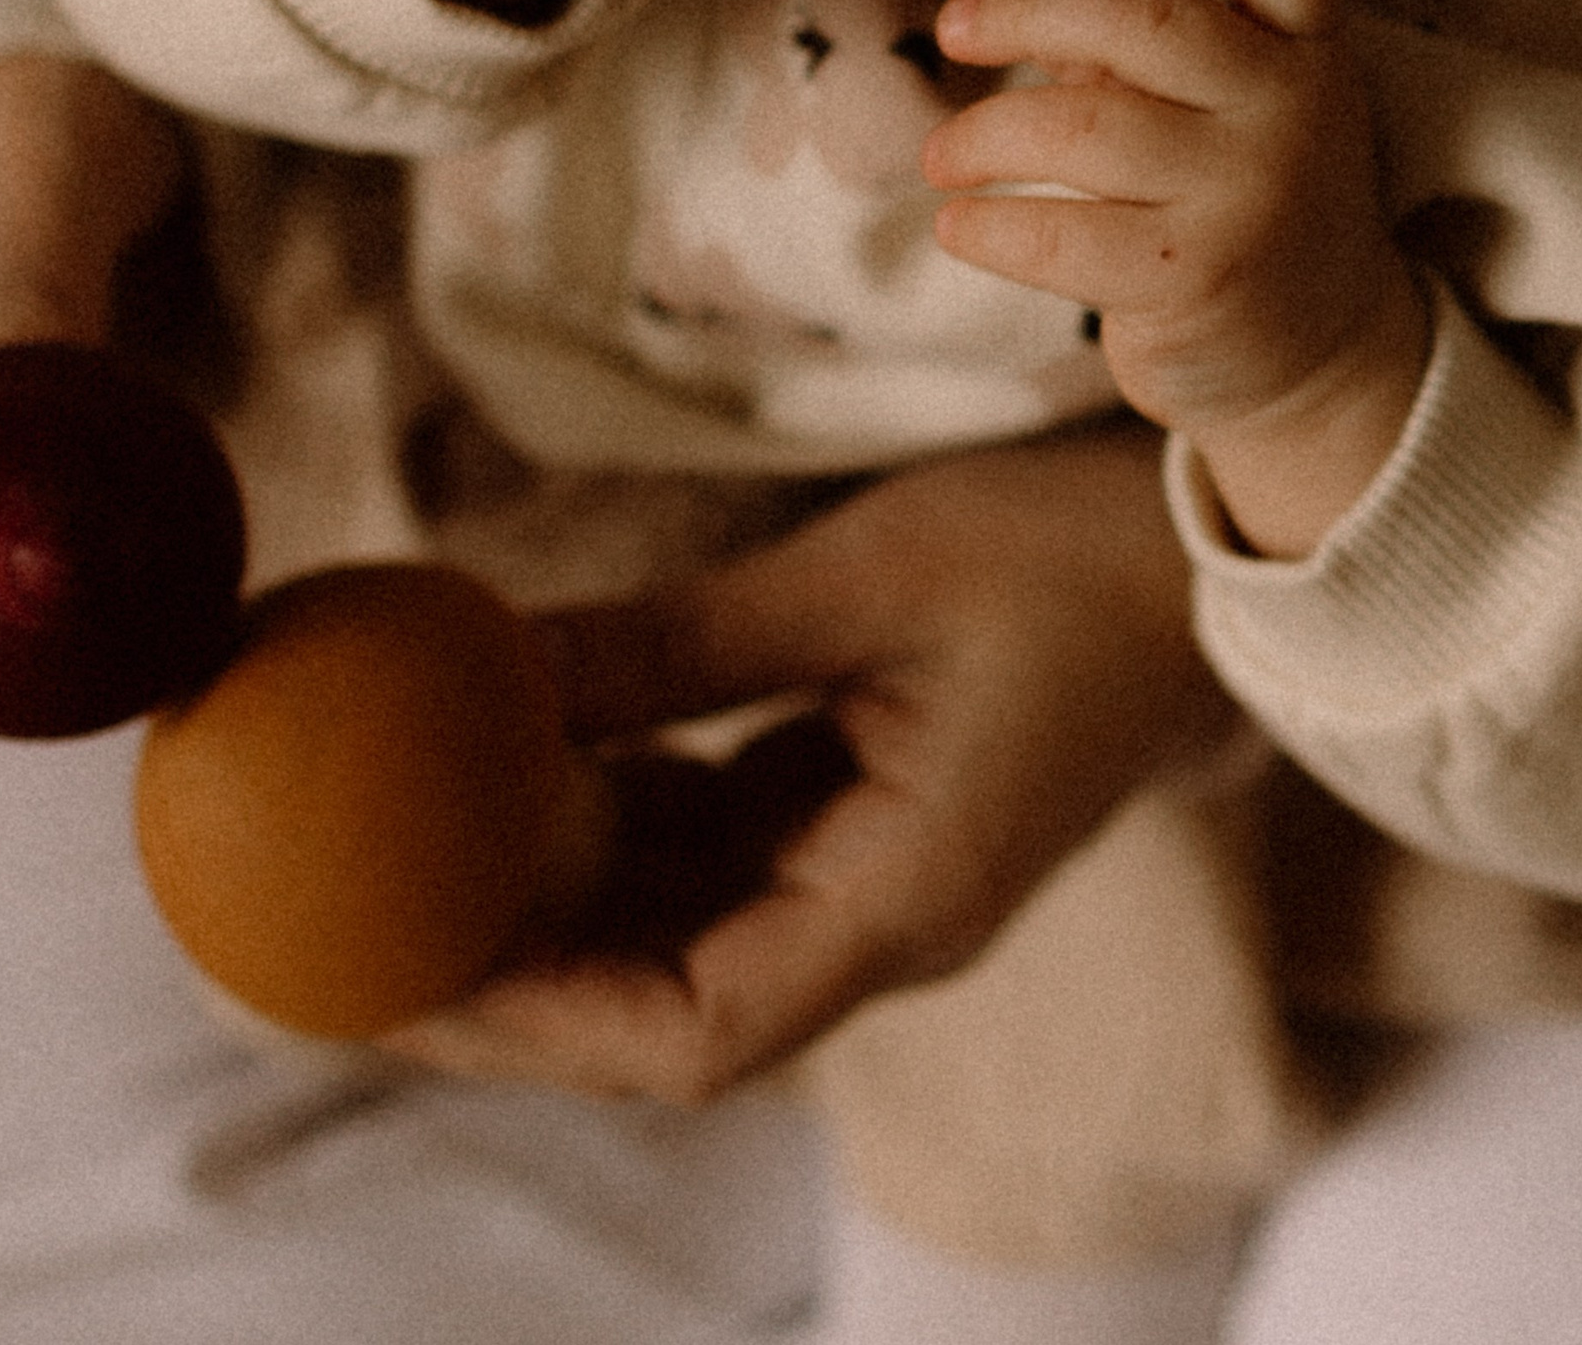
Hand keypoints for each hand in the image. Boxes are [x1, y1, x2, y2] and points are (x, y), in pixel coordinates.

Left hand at [386, 421, 1236, 1104]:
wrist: (1224, 549)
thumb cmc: (1072, 556)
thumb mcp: (864, 576)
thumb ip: (678, 644)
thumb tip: (490, 672)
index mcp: (902, 901)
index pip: (692, 1033)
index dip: (534, 1022)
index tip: (402, 974)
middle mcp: (885, 920)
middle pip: (669, 1007)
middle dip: (511, 981)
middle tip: (358, 930)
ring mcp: (884, 872)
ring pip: (690, 932)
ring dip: (560, 903)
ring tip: (415, 850)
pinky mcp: (881, 813)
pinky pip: (729, 853)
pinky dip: (628, 823)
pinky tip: (541, 760)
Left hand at [920, 0, 1430, 556]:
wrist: (1315, 353)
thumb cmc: (1231, 184)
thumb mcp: (1198, 91)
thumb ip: (1107, 25)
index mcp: (1303, 33)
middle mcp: (1291, 99)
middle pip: (1144, 15)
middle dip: (1030, 9)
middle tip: (953, 28)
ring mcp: (1252, 191)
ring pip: (1086, 125)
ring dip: (985, 134)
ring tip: (941, 154)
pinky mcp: (1199, 279)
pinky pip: (1062, 234)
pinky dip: (989, 226)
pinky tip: (960, 225)